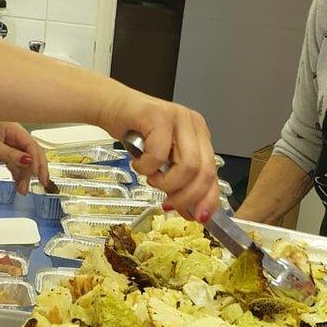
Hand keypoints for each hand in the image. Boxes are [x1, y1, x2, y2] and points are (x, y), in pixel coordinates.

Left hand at [0, 121, 49, 194]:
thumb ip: (11, 155)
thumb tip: (29, 162)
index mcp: (13, 128)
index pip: (32, 145)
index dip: (37, 161)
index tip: (38, 175)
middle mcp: (13, 135)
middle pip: (31, 153)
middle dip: (36, 170)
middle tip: (41, 184)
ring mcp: (8, 143)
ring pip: (23, 161)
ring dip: (24, 175)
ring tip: (22, 190)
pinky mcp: (2, 151)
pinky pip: (14, 163)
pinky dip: (16, 174)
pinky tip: (18, 184)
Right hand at [96, 88, 218, 220]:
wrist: (112, 108)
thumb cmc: (137, 135)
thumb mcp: (164, 162)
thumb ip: (180, 182)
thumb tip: (190, 212)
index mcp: (201, 136)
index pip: (213, 173)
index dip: (208, 199)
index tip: (199, 217)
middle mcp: (195, 125)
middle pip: (204, 172)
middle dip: (186, 197)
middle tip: (168, 205)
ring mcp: (179, 118)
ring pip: (187, 166)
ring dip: (165, 183)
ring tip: (152, 179)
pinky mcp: (159, 116)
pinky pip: (158, 155)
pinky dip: (145, 168)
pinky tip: (138, 163)